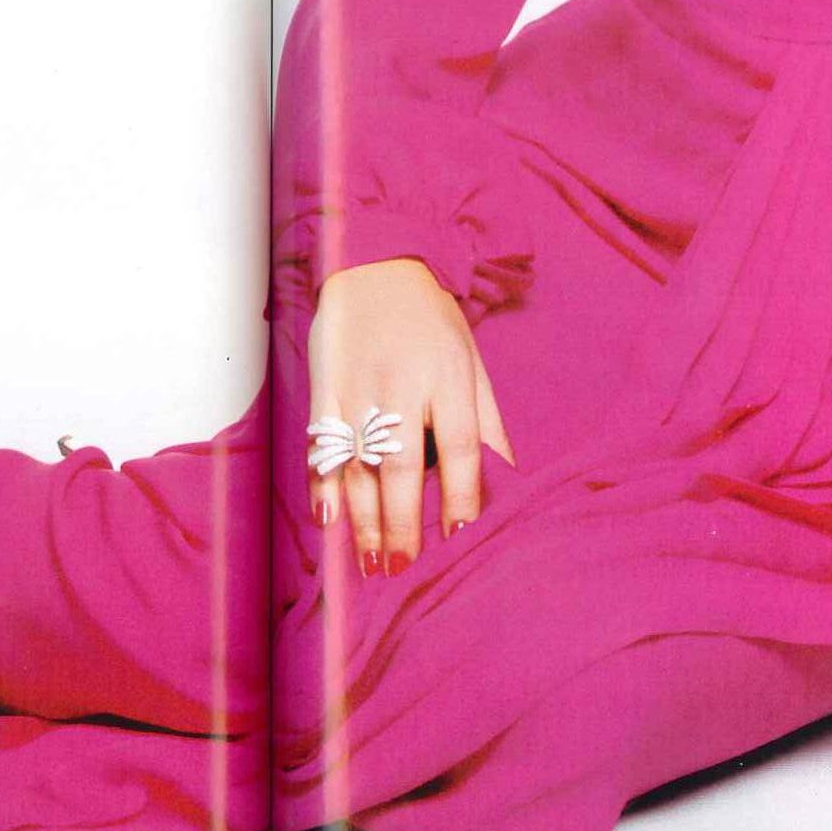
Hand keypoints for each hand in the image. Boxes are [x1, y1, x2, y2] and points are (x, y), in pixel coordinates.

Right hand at [306, 257, 515, 577]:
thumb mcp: (472, 361)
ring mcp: (358, 387)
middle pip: (403, 464)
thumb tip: (510, 479)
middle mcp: (403, 384)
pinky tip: (329, 521)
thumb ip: (486, 423)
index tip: (459, 535)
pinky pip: (320, 444)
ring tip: (371, 562)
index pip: (459, 446)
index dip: (461, 494)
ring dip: (363, 519)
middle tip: (403, 566)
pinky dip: (322, 485)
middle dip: (403, 521)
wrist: (376, 264)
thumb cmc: (431, 321)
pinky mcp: (325, 385)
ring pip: (358, 464)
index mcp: (449, 377)